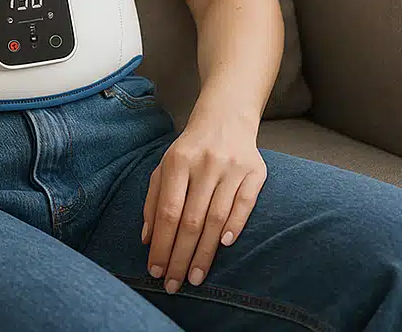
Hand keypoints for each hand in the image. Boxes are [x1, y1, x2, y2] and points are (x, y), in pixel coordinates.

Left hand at [140, 111, 266, 292]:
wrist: (225, 117)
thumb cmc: (190, 149)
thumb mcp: (165, 166)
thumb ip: (154, 199)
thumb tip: (146, 238)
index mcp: (177, 161)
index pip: (168, 211)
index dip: (161, 243)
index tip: (155, 270)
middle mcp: (204, 163)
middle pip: (191, 219)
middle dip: (180, 256)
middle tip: (173, 283)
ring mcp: (231, 167)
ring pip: (216, 218)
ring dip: (205, 253)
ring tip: (195, 277)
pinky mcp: (255, 171)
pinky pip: (245, 204)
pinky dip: (235, 225)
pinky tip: (223, 247)